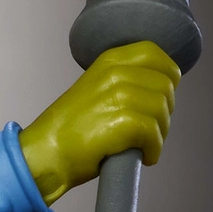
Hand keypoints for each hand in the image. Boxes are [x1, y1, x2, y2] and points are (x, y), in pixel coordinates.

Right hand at [17, 42, 178, 202]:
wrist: (45, 153)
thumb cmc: (68, 130)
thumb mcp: (94, 89)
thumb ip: (123, 82)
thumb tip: (156, 93)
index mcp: (110, 61)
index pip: (154, 54)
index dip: (167, 75)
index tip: (162, 95)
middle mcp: (116, 73)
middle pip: (165, 85)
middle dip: (164, 111)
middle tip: (150, 129)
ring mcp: (120, 95)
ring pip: (162, 111)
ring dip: (159, 133)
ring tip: (144, 145)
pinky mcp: (123, 122)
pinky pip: (154, 134)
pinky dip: (153, 150)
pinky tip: (144, 156)